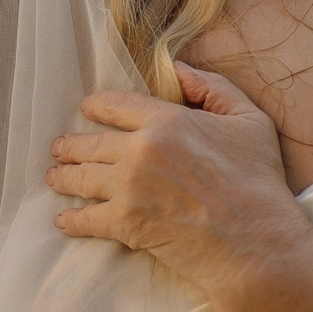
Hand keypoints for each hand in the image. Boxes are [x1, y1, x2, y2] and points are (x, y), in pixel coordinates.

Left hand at [44, 63, 312, 311]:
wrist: (256, 242)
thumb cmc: (258, 182)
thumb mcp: (249, 120)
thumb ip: (212, 88)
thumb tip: (178, 69)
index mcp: (167, 120)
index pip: (116, 105)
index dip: (96, 107)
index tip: (85, 109)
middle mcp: (140, 150)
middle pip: (90, 143)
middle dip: (69, 146)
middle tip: (58, 149)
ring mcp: (129, 188)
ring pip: (81, 178)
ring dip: (63, 178)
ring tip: (54, 178)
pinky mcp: (125, 223)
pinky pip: (87, 219)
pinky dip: (72, 220)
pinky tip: (64, 221)